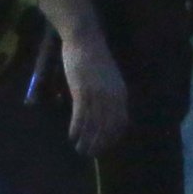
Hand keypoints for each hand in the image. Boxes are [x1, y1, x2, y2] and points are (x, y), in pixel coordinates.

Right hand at [62, 33, 129, 155]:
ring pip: (93, 124)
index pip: (121, 122)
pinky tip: (71, 136)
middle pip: (107, 127)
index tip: (105, 147)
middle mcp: (112, 96)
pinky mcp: (82, 91)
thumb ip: (110, 95)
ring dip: (86, 139)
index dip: (113, 137)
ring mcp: (97, 94)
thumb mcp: (109, 78)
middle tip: (90, 154)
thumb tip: (105, 114)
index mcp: (121, 93)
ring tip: (79, 149)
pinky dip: (76, 128)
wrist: (85, 39)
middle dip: (99, 143)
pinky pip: (80, 115)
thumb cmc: (95, 57)